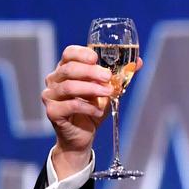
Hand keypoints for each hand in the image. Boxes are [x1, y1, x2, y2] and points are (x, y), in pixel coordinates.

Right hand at [43, 45, 142, 179]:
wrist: (82, 136)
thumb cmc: (92, 110)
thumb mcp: (108, 91)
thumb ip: (120, 77)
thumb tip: (138, 62)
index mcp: (66, 70)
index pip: (69, 54)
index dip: (82, 53)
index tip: (96, 58)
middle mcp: (54, 81)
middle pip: (69, 69)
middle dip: (91, 71)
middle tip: (108, 77)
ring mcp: (50, 96)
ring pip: (68, 87)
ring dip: (91, 89)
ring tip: (108, 92)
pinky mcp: (52, 112)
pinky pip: (70, 106)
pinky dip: (88, 108)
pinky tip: (98, 111)